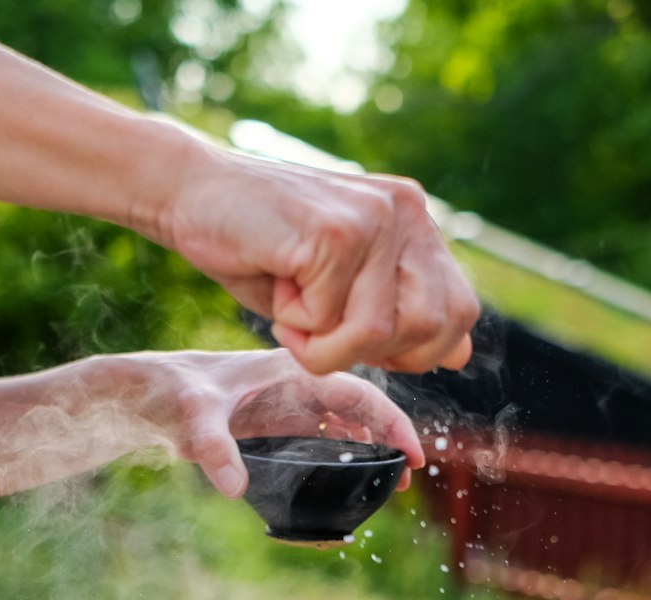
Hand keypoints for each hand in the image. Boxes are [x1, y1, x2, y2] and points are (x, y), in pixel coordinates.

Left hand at [121, 347, 425, 495]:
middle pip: (360, 407)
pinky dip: (348, 453)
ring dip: (372, 448)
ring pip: (347, 421)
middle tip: (408, 480)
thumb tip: (233, 489)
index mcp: (290, 370)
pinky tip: (356, 478)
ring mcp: (290, 402)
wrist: (144, 392)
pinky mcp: (280, 420)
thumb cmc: (169, 394)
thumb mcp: (191, 420)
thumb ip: (213, 450)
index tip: (412, 456)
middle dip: (389, 439)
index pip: (357, 392)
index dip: (390, 423)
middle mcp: (296, 383)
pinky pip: (326, 433)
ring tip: (391, 485)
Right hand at [157, 138, 479, 377]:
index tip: (357, 338)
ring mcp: (375, 216)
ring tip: (292, 305)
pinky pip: (330, 322)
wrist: (190, 192)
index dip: (414, 350)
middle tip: (318, 326)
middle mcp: (406, 210)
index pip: (460, 312)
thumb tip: (459, 357)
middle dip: (370, 351)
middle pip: (429, 329)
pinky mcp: (336, 231)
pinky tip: (275, 280)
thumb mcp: (342, 293)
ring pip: (378, 333)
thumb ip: (400, 317)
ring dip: (324, 345)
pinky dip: (295, 327)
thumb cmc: (263, 251)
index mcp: (415, 222)